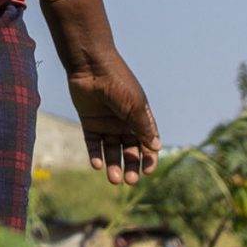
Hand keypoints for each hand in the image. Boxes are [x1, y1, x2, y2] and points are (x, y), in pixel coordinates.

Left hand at [66, 51, 159, 184]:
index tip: (147, 171)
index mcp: (140, 117)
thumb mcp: (134, 107)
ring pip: (112, 150)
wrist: (91, 66)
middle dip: (131, 166)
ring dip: (113, 165)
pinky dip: (96, 155)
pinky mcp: (90, 123)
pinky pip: (94, 144)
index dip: (149, 158)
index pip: (147, 143)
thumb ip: (143, 128)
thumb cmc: (118, 83)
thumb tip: (157, 148)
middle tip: (129, 180)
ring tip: (114, 179)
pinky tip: (98, 165)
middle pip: (129, 150)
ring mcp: (107, 123)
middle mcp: (124, 122)